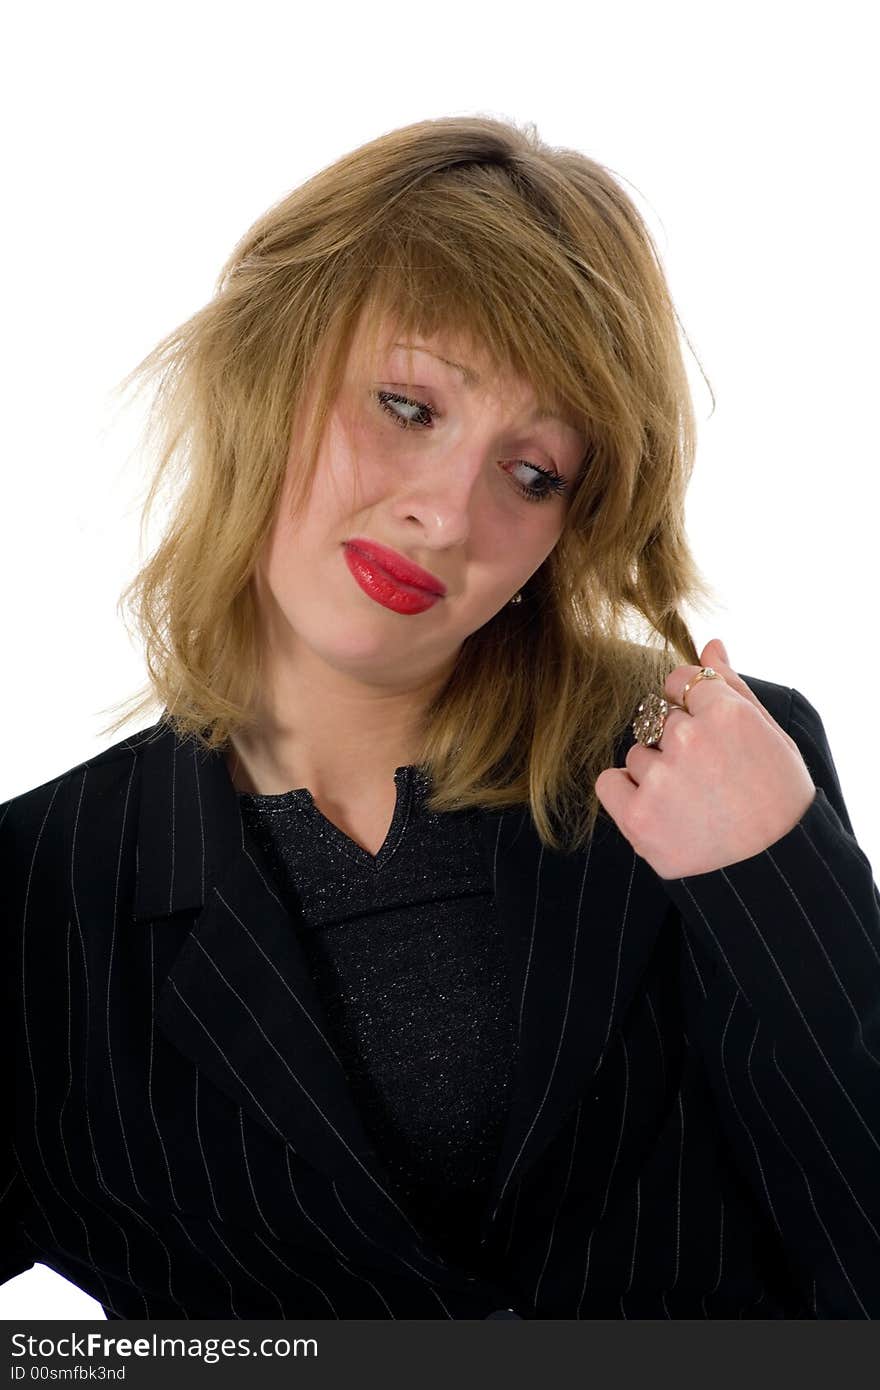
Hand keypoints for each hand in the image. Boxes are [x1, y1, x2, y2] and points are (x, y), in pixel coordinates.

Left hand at [594, 638, 817, 878]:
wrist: (775, 871)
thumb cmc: (779, 800)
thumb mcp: (771, 735)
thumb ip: (733, 686)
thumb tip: (710, 643)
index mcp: (725, 712)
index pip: (679, 680)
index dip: (691, 708)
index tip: (708, 737)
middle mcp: (689, 739)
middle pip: (658, 720)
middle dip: (676, 744)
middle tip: (709, 780)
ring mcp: (661, 778)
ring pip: (637, 754)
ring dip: (655, 774)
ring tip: (693, 803)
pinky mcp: (638, 817)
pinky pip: (609, 783)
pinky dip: (627, 797)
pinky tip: (661, 813)